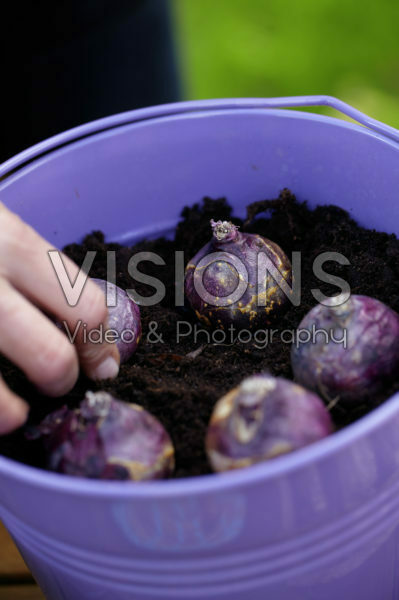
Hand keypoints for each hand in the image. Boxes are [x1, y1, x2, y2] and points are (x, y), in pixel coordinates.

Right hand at [0, 203, 119, 433]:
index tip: (102, 364)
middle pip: (51, 359)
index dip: (100, 346)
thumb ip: (38, 272)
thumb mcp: (1, 231)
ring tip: (17, 412)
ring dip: (12, 412)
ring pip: (0, 399)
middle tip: (59, 381)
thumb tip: (92, 326)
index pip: (84, 310)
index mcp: (11, 244)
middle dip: (62, 379)